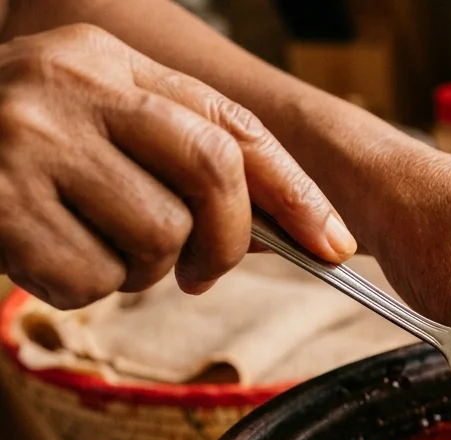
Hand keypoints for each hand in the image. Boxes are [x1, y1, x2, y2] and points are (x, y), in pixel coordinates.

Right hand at [0, 23, 354, 307]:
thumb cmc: (15, 155)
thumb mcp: (94, 125)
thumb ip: (172, 155)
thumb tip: (282, 226)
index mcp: (108, 59)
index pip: (233, 127)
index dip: (296, 192)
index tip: (336, 246)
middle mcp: (71, 83)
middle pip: (212, 173)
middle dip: (226, 240)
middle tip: (202, 272)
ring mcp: (29, 138)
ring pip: (157, 240)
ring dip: (137, 270)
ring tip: (86, 244)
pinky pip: (91, 280)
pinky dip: (79, 288)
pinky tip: (40, 254)